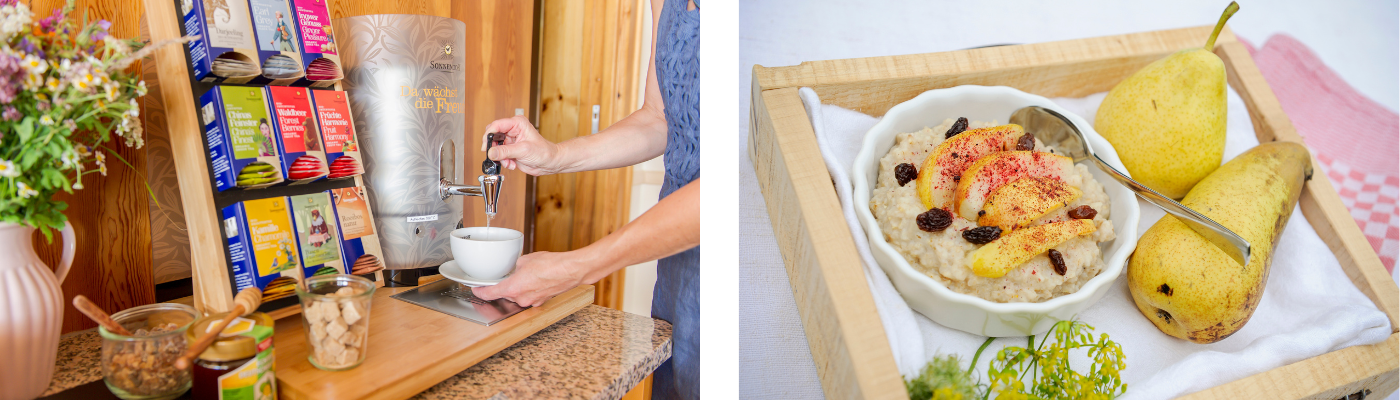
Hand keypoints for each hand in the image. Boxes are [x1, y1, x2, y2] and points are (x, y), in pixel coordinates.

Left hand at [472, 251, 586, 306]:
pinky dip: (530, 289)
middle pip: (504, 294)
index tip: (476, 290)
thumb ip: (515, 267)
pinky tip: (537, 279)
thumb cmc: (551, 265)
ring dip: (518, 287)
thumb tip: (515, 268)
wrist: (570, 270)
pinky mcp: (541, 301)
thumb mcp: (525, 260)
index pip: (489, 294)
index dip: (480, 292)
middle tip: (508, 275)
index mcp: (512, 288)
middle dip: (505, 285)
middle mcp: (520, 298)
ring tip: (528, 275)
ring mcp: (532, 302)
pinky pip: (530, 296)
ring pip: (518, 296)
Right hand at [481, 116, 567, 175]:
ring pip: (495, 147)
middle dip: (494, 148)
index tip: (486, 146)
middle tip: (496, 156)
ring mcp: (510, 140)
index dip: (489, 135)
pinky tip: (512, 164)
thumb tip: (491, 152)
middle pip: (493, 136)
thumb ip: (505, 151)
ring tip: (509, 162)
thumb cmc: (543, 152)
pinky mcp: (510, 150)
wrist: (549, 163)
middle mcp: (512, 130)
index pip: (497, 125)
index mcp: (517, 123)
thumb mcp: (523, 150)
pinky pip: (499, 155)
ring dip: (500, 157)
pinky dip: (503, 161)